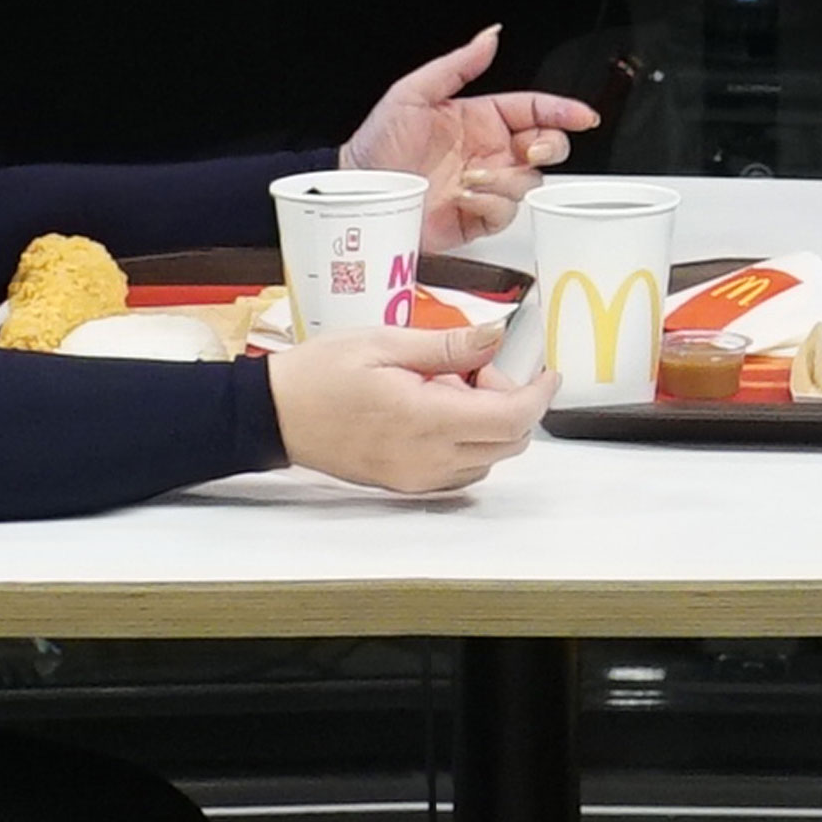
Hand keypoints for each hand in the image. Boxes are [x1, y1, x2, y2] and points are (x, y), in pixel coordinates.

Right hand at [267, 323, 552, 492]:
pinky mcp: (405, 485)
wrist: (274, 415)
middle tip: (478, 367)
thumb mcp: (385, 342)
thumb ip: (448, 346)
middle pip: (509, 443)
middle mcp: (428, 460)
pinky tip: (437, 411)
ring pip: (487, 459)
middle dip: (512, 402)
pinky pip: (460, 470)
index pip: (511, 419)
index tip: (547, 370)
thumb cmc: (321, 373)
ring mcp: (417, 478)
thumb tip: (497, 336)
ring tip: (449, 386)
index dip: (539, 394)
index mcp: (425, 420)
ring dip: (489, 423)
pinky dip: (468, 442)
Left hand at [344, 29, 601, 249]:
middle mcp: (490, 152)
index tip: (583, 116)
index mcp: (481, 119)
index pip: (534, 110)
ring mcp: (486, 186)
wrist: (359, 192)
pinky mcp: (478, 218)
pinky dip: (490, 205)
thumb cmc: (377, 143)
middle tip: (531, 149)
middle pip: (547, 147)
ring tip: (469, 177)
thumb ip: (457, 65)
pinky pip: (505, 212)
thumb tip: (490, 36)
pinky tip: (463, 197)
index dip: (563, 111)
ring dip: (505, 179)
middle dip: (550, 146)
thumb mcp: (413, 93)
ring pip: (529, 182)